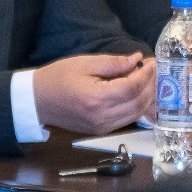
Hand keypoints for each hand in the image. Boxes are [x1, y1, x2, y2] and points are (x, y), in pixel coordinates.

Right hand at [33, 52, 154, 133]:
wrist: (37, 101)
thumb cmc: (57, 78)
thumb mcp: (84, 64)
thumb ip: (113, 63)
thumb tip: (136, 60)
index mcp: (96, 98)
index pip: (132, 87)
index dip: (146, 74)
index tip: (152, 62)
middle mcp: (102, 117)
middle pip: (138, 102)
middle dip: (150, 85)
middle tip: (154, 70)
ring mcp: (102, 126)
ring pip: (136, 113)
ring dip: (147, 97)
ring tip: (149, 81)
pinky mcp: (101, 130)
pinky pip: (127, 119)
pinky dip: (137, 106)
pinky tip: (138, 93)